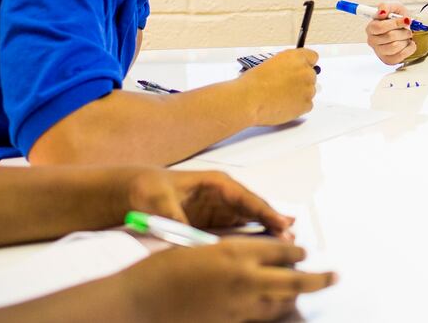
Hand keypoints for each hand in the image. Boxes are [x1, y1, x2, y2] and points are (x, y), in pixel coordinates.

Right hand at [122, 237, 333, 322]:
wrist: (140, 303)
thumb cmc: (162, 268)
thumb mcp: (201, 247)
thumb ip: (231, 251)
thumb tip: (252, 254)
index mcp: (237, 253)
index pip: (282, 251)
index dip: (297, 251)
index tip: (305, 251)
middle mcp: (245, 280)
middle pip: (295, 281)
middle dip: (319, 279)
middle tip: (335, 277)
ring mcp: (239, 307)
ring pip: (282, 304)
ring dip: (295, 298)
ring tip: (305, 293)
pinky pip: (259, 318)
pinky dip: (271, 312)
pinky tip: (274, 310)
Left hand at [127, 169, 294, 236]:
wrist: (136, 192)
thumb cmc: (150, 188)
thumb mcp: (159, 199)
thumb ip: (174, 216)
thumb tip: (185, 233)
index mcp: (216, 183)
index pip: (246, 198)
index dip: (264, 211)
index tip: (281, 222)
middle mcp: (224, 195)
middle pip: (254, 210)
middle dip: (272, 222)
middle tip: (290, 237)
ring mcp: (221, 209)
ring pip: (250, 221)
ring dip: (266, 231)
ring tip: (287, 242)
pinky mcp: (215, 222)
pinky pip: (238, 230)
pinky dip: (253, 238)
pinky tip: (267, 245)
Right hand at [241, 49, 317, 125]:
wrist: (249, 100)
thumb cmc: (253, 82)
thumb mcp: (269, 63)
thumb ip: (285, 65)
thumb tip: (287, 71)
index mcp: (296, 57)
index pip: (312, 57)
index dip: (304, 64)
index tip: (299, 69)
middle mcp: (306, 72)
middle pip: (310, 75)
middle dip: (300, 81)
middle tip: (284, 87)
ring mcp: (308, 89)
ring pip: (309, 91)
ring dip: (299, 94)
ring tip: (281, 98)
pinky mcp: (306, 105)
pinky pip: (307, 105)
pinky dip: (298, 106)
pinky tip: (284, 106)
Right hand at [365, 2, 417, 65]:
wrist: (405, 29)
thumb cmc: (397, 19)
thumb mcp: (393, 7)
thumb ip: (386, 6)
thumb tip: (382, 11)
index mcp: (371, 27)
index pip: (380, 27)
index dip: (395, 23)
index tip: (406, 20)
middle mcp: (372, 41)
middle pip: (390, 37)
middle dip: (403, 31)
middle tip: (407, 28)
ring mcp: (379, 52)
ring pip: (395, 47)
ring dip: (406, 39)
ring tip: (407, 36)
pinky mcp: (388, 60)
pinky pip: (401, 56)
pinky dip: (409, 48)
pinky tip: (409, 43)